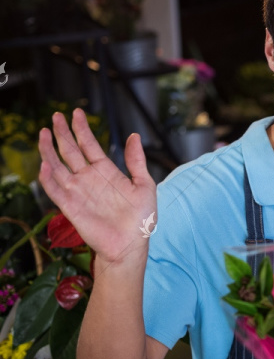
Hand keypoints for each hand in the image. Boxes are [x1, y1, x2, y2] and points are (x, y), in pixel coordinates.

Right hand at [38, 109, 156, 264]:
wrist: (131, 244)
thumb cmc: (141, 218)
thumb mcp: (144, 185)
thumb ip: (136, 161)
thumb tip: (134, 136)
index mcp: (106, 171)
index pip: (90, 145)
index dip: (82, 129)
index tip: (77, 113)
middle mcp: (89, 178)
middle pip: (71, 151)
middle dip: (63, 133)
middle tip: (56, 115)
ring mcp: (78, 191)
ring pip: (58, 166)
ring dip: (49, 150)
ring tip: (44, 132)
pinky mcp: (70, 206)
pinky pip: (55, 189)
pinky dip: (48, 178)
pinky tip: (46, 164)